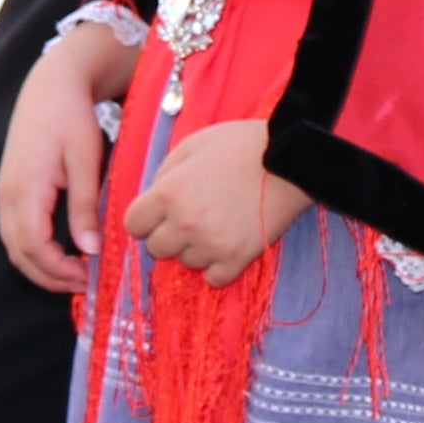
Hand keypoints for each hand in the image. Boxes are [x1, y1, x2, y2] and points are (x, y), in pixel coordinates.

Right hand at [0, 26, 135, 293]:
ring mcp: (4, 194)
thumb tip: (91, 249)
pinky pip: (16, 232)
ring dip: (42, 266)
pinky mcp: (9, 190)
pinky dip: (36, 250)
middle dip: (51, 277)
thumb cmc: (70, 117)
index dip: (61, 272)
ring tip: (77, 272)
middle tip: (86, 284)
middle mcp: (7, 197)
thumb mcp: (85, 161)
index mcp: (25, 190)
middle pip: (20, 255)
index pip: (35, 249)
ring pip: (15, 247)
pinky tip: (64, 251)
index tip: (90, 277)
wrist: (50, 85)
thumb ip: (84, 208)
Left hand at [129, 113, 302, 280]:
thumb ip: (165, 174)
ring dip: (195, 249)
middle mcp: (186, 223)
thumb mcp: (192, 145)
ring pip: (186, 263)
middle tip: (190, 217)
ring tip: (215, 225)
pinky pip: (214, 278)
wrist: (290, 159)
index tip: (158, 213)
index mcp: (168, 193)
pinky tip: (227, 244)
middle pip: (156, 249)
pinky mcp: (239, 258)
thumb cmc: (239, 145)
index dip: (144, 218)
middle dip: (167, 234)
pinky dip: (217, 266)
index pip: (133, 225)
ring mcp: (212, 244)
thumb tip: (152, 199)